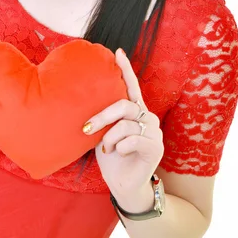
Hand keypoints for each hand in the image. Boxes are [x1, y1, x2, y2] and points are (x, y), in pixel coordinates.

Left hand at [83, 49, 163, 194]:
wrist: (123, 185)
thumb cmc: (111, 157)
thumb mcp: (103, 133)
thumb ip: (102, 117)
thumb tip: (82, 99)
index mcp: (134, 111)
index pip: (131, 86)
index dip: (126, 68)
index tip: (117, 52)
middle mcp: (146, 117)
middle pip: (123, 105)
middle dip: (102, 116)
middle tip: (86, 128)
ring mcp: (154, 132)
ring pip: (125, 125)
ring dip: (109, 138)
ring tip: (105, 148)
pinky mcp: (155, 147)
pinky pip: (131, 140)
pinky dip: (119, 147)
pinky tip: (118, 153)